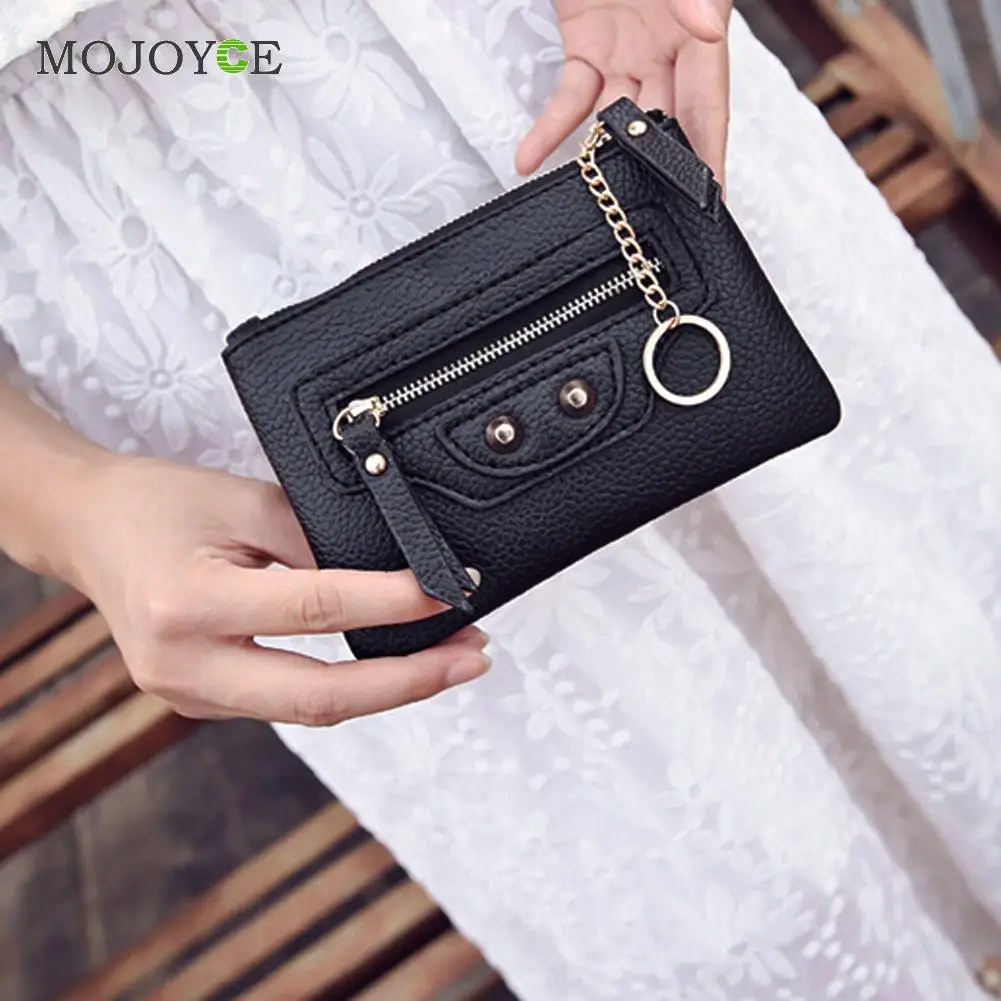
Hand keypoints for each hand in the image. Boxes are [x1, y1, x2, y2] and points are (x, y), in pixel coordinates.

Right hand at [61, 456, 489, 724]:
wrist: (87, 530)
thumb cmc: (157, 502)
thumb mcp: (242, 500)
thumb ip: (315, 538)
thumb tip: (391, 576)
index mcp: (188, 604)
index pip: (313, 610)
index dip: (391, 604)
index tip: (450, 591)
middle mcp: (183, 665)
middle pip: (318, 697)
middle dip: (408, 682)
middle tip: (471, 658)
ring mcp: (188, 694)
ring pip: (307, 709)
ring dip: (386, 688)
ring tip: (449, 659)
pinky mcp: (200, 700)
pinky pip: (286, 702)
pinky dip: (345, 685)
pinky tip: (390, 664)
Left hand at [516, 0, 731, 184]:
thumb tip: (707, 27)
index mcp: (702, 26)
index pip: (710, 101)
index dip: (710, 151)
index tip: (711, 198)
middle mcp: (669, 47)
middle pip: (666, 119)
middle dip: (659, 168)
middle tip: (647, 213)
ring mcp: (627, 51)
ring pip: (618, 118)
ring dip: (603, 155)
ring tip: (590, 195)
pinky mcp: (587, 48)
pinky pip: (570, 98)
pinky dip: (550, 128)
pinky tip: (530, 158)